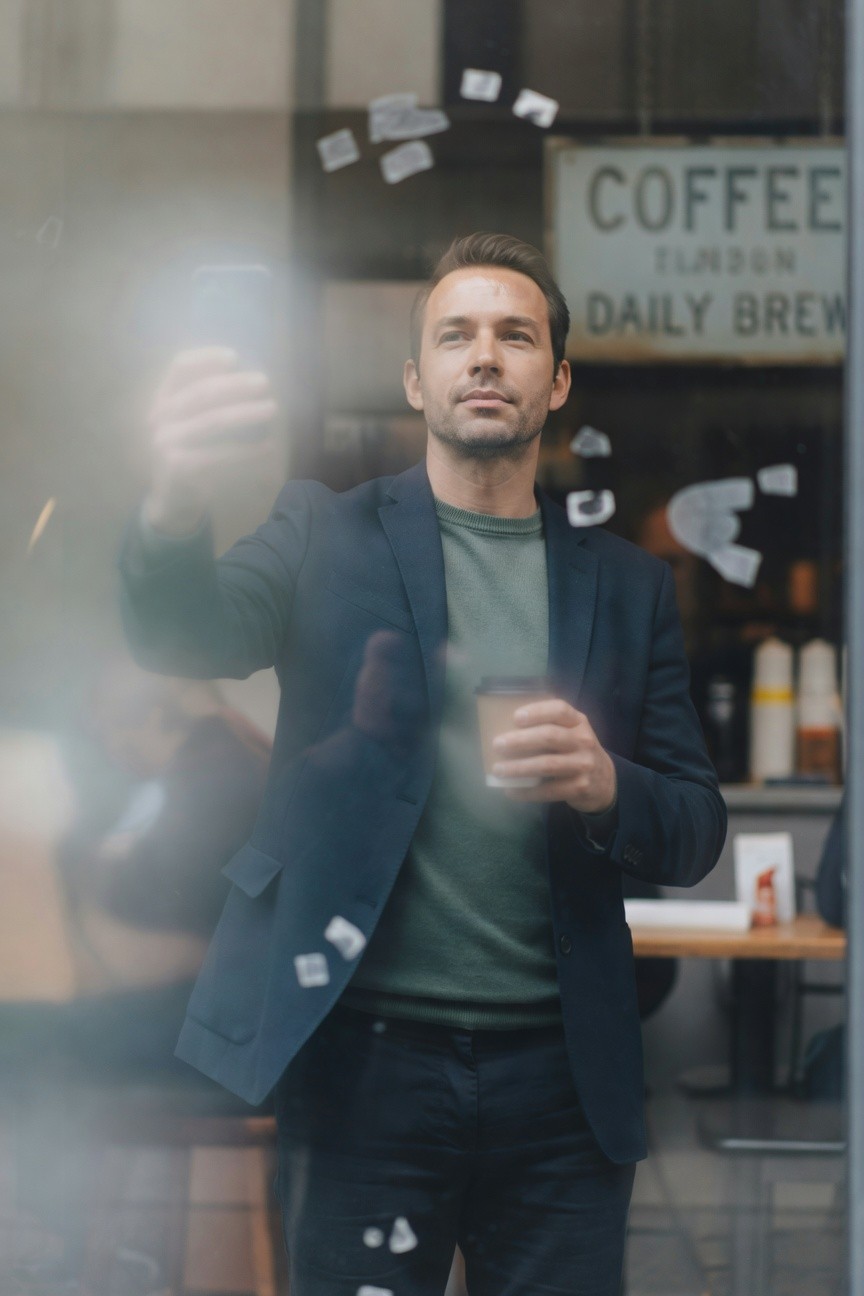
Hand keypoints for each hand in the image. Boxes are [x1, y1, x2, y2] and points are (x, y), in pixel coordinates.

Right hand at [145, 347, 278, 533]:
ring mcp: (165, 442)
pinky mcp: (179, 467)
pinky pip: (220, 454)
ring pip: (213, 421)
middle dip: (236, 385)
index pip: (179, 367)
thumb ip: (207, 404)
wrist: (172, 501)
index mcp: (162, 400)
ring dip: (246, 413)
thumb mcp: (191, 426)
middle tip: (265, 382)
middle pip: (201, 392)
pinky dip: (248, 450)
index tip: (235, 357)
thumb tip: (250, 381)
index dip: (206, 358)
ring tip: (272, 409)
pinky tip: (268, 446)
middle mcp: (159, 417)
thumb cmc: (190, 456)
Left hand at [490, 697, 616, 811]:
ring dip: (519, 768)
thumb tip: (505, 729)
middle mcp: (583, 740)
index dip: (537, 712)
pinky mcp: (580, 787)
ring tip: (498, 770)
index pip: (559, 710)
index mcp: (578, 722)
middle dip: (520, 740)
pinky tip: (511, 791)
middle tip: (497, 745)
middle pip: (550, 736)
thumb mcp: (571, 733)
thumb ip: (550, 727)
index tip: (515, 718)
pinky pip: (549, 790)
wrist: (604, 781)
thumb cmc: (576, 751)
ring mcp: (584, 765)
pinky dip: (527, 791)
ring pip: (547, 765)